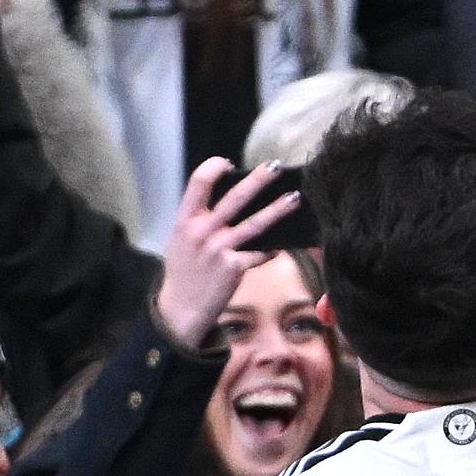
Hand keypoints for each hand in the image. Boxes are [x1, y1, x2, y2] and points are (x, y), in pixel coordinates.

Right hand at [150, 155, 303, 352]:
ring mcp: (219, 249)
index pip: (199, 181)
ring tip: (295, 198)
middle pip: (236, 197)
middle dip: (259, 179)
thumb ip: (198, 219)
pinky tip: (279, 247)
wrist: (179, 312)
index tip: (229, 163)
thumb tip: (229, 196)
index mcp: (185, 220)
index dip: (215, 167)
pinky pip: (260, 253)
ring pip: (256, 223)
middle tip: (277, 166)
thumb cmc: (183, 272)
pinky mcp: (234, 267)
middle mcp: (202, 232)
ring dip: (278, 209)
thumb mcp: (180, 240)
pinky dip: (271, 250)